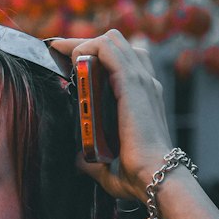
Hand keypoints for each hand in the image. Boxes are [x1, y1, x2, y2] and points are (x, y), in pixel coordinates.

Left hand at [48, 29, 174, 203]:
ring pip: (111, 40)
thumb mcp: (108, 166)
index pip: (120, 61)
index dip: (94, 56)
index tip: (68, 60)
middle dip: (85, 45)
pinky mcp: (132, 82)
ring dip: (84, 44)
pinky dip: (87, 47)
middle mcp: (144, 84)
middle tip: (61, 55)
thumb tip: (80, 161)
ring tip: (63, 55)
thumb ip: (93, 160)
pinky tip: (74, 60)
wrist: (156, 177)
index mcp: (142, 98)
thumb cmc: (137, 176)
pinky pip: (107, 48)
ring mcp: (140, 80)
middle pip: (114, 44)